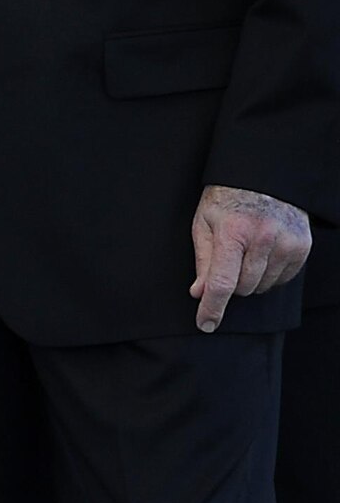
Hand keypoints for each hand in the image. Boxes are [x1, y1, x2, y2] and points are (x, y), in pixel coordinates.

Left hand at [190, 184, 311, 332]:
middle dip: (230, 284)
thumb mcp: (204, 224)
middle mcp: (263, 238)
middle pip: (242, 287)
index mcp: (233, 232)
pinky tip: (262, 255)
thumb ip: (203, 261)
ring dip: (250, 280)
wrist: (263, 178)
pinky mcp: (302, 246)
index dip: (212, 308)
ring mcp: (287, 243)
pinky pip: (282, 279)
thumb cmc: (227, 201)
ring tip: (245, 253)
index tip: (206, 324)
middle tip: (227, 261)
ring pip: (262, 286)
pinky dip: (268, 275)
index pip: (222, 283)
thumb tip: (200, 293)